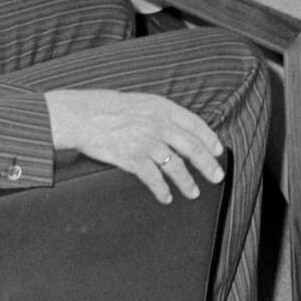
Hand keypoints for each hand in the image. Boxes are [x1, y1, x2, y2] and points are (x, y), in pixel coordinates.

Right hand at [44, 88, 227, 203]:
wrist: (82, 115)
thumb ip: (160, 114)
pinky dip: (162, 190)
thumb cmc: (107, 107)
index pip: (195, 124)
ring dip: (187, 182)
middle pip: (192, 148)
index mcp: (163, 108)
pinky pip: (154, 179)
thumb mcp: (141, 102)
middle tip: (217, 176)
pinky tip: (166, 197)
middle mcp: (159, 125)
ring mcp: (147, 142)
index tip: (218, 151)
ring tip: (194, 192)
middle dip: (208, 165)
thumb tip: (177, 128)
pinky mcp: (133, 159)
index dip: (209, 139)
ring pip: (176, 166)